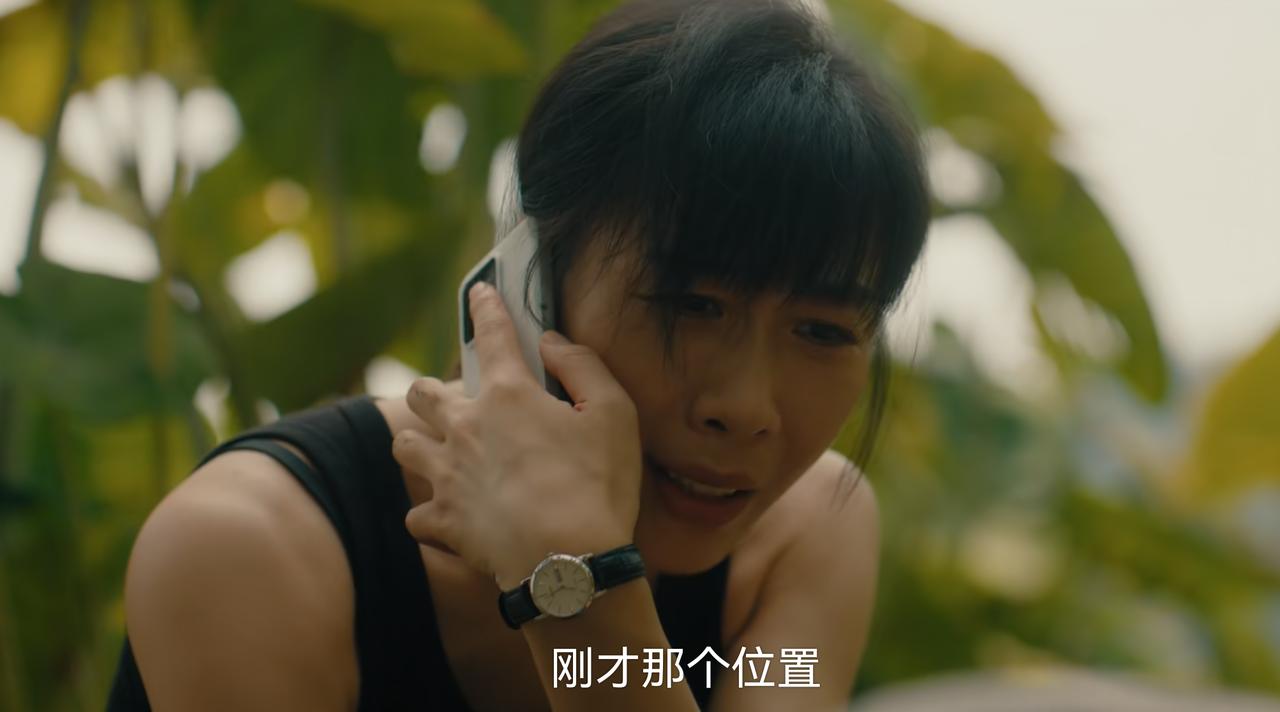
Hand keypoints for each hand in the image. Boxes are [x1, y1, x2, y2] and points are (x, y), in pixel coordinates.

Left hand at [393, 282, 641, 589]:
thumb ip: (583, 368)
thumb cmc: (597, 487)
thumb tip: (552, 343)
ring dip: (418, 444)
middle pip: (422, 393)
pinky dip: (428, 515)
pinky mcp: (443, 521)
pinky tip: (445, 516)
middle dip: (432, 391)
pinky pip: (416, 515)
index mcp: (508, 396)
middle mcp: (466, 428)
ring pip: (405, 446)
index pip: (493, 336)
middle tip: (454, 402)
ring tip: (435, 452)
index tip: (480, 293)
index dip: (486, 308)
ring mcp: (447, 476)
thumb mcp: (614, 414)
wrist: (566, 564)